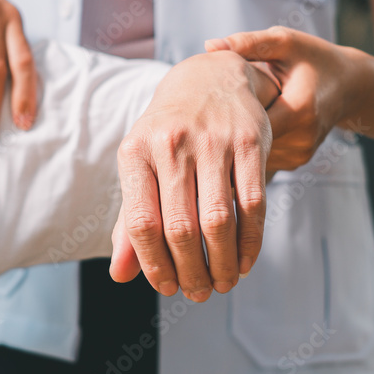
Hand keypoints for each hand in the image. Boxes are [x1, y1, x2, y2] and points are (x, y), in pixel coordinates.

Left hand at [110, 51, 277, 301]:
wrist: (209, 79)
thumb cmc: (168, 136)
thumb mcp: (141, 168)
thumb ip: (130, 222)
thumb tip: (120, 276)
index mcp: (135, 152)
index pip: (140, 223)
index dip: (153, 265)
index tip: (167, 288)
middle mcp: (171, 143)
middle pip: (180, 227)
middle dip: (191, 272)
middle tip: (198, 293)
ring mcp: (213, 140)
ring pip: (218, 220)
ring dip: (221, 263)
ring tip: (221, 284)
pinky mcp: (250, 141)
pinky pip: (252, 204)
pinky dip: (250, 242)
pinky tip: (244, 261)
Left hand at [206, 26, 360, 172]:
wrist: (351, 85)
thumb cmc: (314, 58)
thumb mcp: (285, 43)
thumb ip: (249, 44)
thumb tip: (209, 45)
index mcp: (299, 110)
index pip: (248, 125)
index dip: (223, 116)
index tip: (204, 104)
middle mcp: (302, 139)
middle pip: (248, 144)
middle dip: (227, 129)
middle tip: (205, 112)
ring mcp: (300, 155)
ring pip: (254, 155)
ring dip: (238, 140)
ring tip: (224, 117)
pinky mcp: (296, 162)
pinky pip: (263, 158)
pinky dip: (250, 144)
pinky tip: (243, 126)